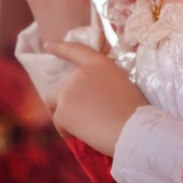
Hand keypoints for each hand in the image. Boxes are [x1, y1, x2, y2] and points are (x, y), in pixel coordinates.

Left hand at [46, 40, 148, 156]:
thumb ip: (101, 81)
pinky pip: (58, 123)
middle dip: (65, 103)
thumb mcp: (121, 84)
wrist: (134, 129)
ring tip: (85, 129)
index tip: (48, 46)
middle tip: (82, 118)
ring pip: (56, 106)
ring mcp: (68, 91)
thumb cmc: (133, 112)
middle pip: (60, 88)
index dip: (60, 48)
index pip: (75, 50)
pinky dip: (67, 131)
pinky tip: (84, 135)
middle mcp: (80, 74)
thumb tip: (87, 94)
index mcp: (98, 63)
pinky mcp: (62, 111)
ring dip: (65, 117)